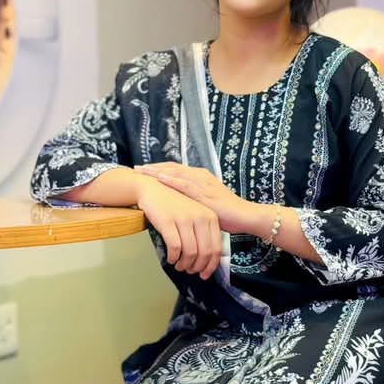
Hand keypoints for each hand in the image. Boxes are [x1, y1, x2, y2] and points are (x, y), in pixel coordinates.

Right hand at [135, 174, 221, 278]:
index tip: (204, 274)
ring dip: (184, 264)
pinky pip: (175, 247)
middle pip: (204, 252)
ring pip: (190, 252)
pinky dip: (173, 257)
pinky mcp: (168, 221)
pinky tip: (171, 259)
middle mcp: (200, 217)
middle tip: (190, 271)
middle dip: (197, 267)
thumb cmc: (174, 205)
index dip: (211, 265)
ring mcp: (184, 219)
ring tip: (179, 266)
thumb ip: (204, 232)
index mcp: (210, 217)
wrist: (154, 189)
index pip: (216, 248)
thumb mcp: (195, 215)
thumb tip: (206, 259)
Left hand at [136, 163, 257, 233]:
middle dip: (154, 168)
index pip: (176, 170)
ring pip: (176, 173)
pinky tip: (160, 178)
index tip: (145, 170)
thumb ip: (194, 202)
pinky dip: (171, 180)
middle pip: (172, 168)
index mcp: (201, 178)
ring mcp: (203, 183)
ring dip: (158, 171)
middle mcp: (200, 176)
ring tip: (143, 171)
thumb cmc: (228, 213)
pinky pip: (185, 184)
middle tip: (138, 168)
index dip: (159, 169)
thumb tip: (181, 206)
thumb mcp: (207, 204)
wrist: (246, 215)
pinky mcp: (205, 193)